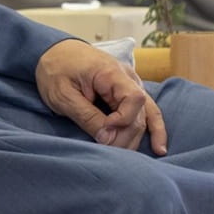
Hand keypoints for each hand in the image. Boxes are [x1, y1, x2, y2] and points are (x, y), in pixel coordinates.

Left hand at [35, 39, 168, 154]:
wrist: (55, 52)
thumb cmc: (56, 69)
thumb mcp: (63, 95)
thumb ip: (87, 116)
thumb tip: (108, 140)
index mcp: (111, 72)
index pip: (133, 99)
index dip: (123, 120)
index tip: (104, 132)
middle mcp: (128, 78)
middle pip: (139, 113)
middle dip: (125, 137)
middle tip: (109, 155)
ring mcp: (130, 84)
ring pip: (145, 115)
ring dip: (137, 138)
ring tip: (131, 161)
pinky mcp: (127, 92)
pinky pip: (145, 112)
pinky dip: (152, 129)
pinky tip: (159, 148)